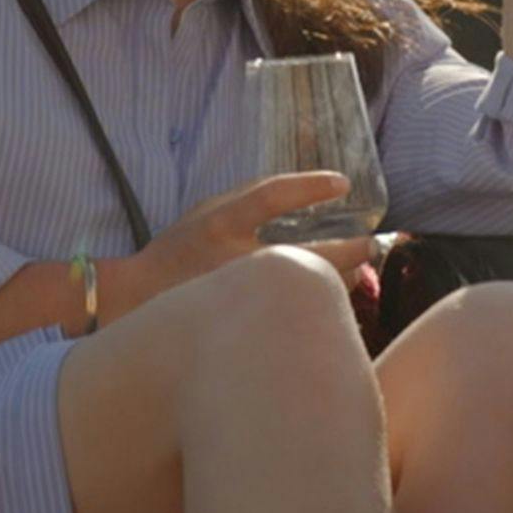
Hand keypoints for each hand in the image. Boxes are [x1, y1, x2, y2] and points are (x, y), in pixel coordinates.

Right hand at [99, 173, 375, 321]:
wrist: (140, 302)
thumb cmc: (181, 251)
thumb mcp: (208, 211)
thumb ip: (251, 200)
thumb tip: (309, 190)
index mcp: (219, 226)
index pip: (270, 195)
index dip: (309, 186)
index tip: (343, 183)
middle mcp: (233, 263)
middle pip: (309, 254)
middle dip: (351, 249)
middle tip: (371, 244)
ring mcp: (244, 301)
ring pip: (311, 291)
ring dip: (342, 279)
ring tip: (356, 270)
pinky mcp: (250, 328)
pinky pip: (299, 317)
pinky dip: (322, 305)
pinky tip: (330, 298)